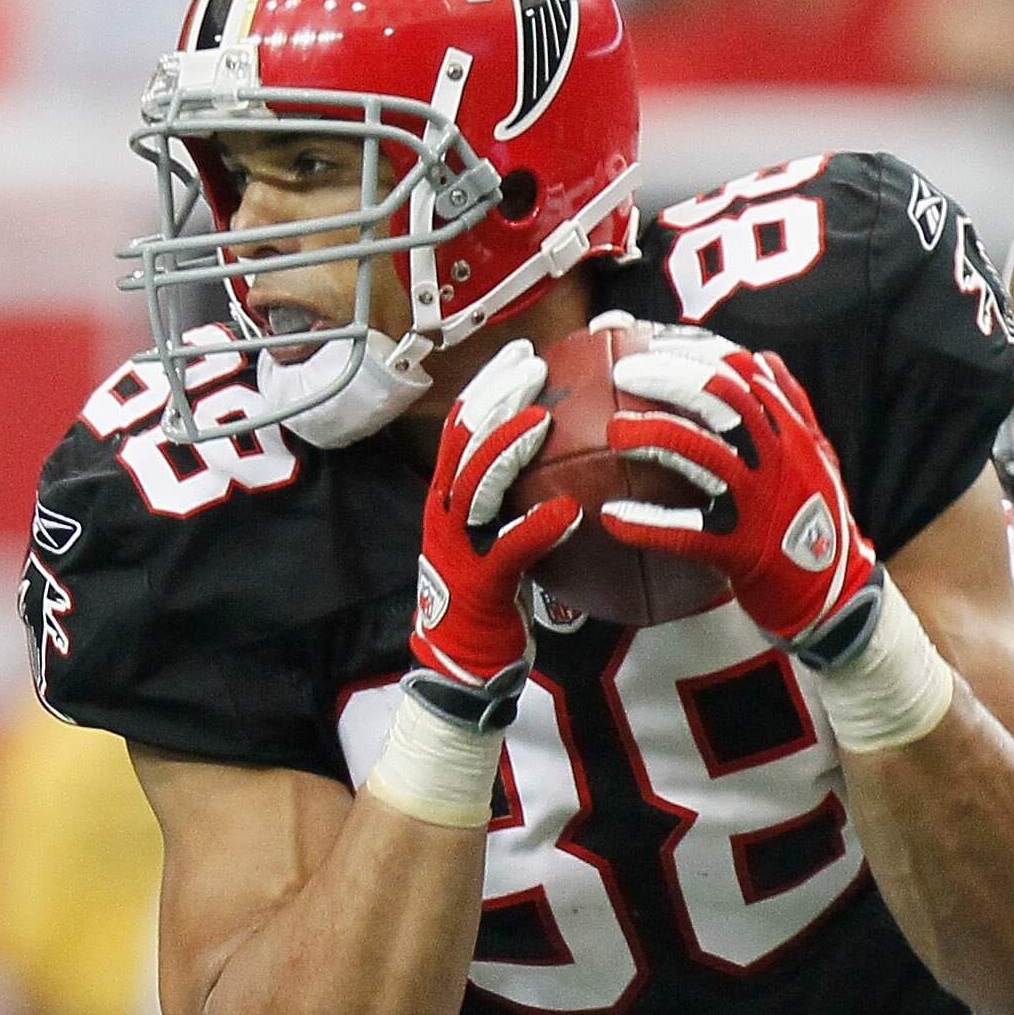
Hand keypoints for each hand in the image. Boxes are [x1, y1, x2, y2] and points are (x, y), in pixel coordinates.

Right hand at [410, 338, 582, 729]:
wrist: (461, 660)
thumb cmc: (490, 595)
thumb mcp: (498, 534)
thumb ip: (517, 499)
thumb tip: (563, 463)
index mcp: (447, 497)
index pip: (461, 426)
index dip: (489, 385)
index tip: (522, 354)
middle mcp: (445, 515)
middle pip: (462, 441)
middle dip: (496, 398)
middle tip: (536, 370)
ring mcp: (457, 548)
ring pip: (475, 484)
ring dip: (509, 448)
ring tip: (543, 422)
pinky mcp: (480, 584)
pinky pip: (509, 548)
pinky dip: (537, 527)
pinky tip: (569, 511)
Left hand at [604, 339, 878, 663]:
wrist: (833, 595)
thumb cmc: (819, 524)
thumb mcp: (818, 458)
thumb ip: (793, 407)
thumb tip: (765, 359)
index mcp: (791, 435)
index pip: (744, 375)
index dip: (697, 355)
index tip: (657, 346)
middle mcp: (778, 460)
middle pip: (722, 400)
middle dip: (670, 379)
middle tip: (626, 371)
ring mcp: (759, 504)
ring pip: (703, 455)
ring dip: (654, 436)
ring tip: (614, 429)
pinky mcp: (740, 549)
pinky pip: (686, 532)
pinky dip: (647, 523)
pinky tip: (612, 516)